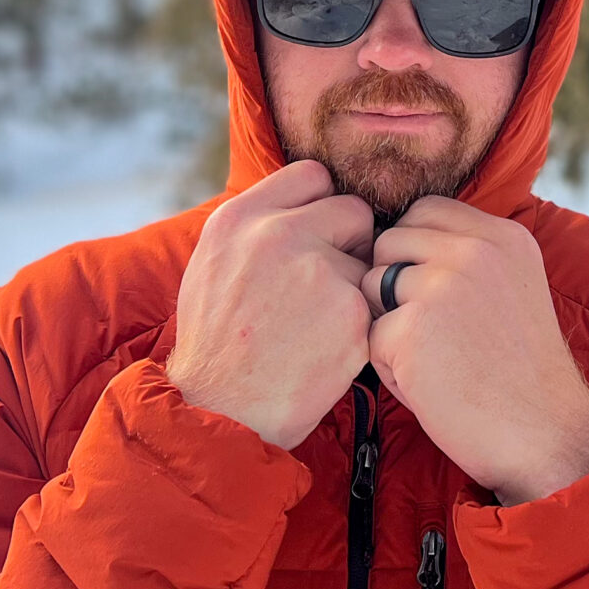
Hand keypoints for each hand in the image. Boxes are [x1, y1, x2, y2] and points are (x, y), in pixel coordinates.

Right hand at [167, 159, 375, 448]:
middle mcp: (279, 234)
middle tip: (326, 284)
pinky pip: (376, 304)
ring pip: (369, 261)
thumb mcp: (212, 264)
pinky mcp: (352, 312)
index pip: (312, 175)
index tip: (318, 233)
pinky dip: (362, 325)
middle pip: (353, 210)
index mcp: (240, 218)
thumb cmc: (216, 343)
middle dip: (350, 243)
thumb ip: (255, 226)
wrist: (223, 413)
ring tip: (317, 325)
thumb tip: (303, 202)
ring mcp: (319, 271)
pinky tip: (330, 348)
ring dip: (355, 288)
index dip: (321, 204)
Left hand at [363, 198, 588, 504]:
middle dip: (392, 284)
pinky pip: (371, 336)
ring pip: (372, 286)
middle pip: (389, 241)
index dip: (412, 248)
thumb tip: (398, 237)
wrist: (546, 437)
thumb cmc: (520, 372)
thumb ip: (470, 254)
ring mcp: (442, 286)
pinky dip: (389, 368)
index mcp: (503, 236)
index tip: (430, 290)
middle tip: (429, 331)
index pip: (424, 209)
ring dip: (388, 324)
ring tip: (432, 359)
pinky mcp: (412, 328)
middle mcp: (475, 251)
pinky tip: (429, 386)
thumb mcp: (513, 286)